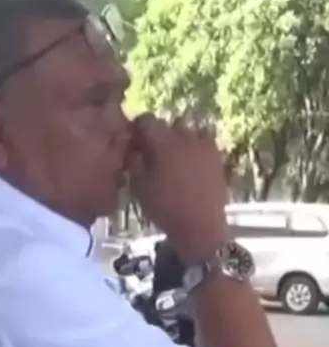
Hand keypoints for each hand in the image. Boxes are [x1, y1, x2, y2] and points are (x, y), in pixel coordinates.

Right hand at [128, 114, 227, 262]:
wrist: (200, 226)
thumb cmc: (164, 208)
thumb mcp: (139, 186)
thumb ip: (133, 160)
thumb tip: (131, 145)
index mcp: (162, 141)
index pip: (146, 120)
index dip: (137, 130)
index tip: (134, 144)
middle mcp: (184, 135)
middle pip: (166, 124)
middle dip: (158, 135)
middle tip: (152, 155)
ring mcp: (203, 143)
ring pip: (186, 130)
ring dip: (177, 139)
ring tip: (174, 159)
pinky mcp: (216, 154)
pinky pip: (204, 139)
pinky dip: (195, 145)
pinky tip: (191, 161)